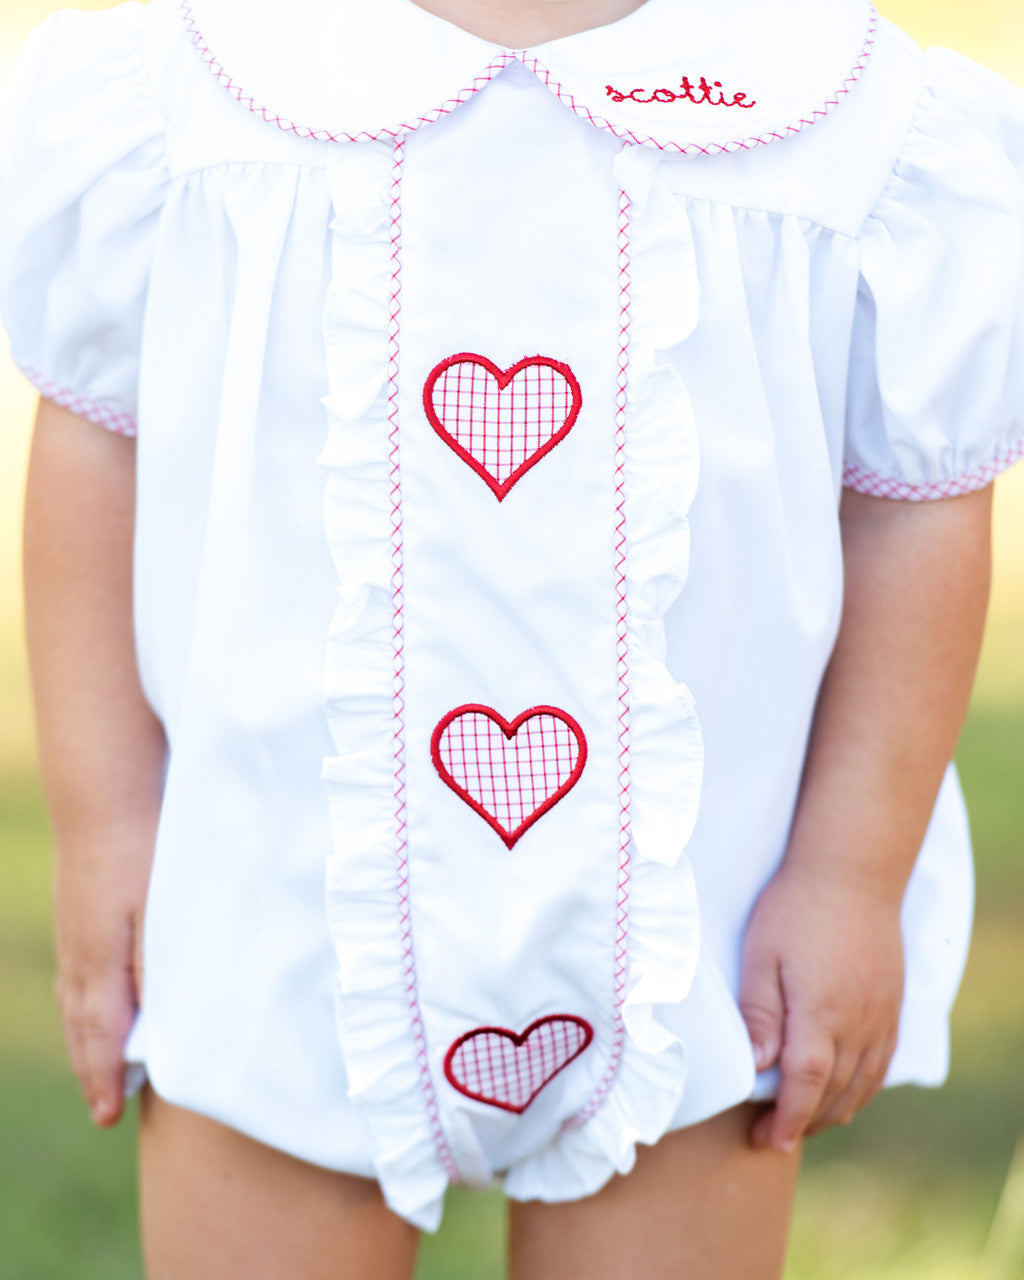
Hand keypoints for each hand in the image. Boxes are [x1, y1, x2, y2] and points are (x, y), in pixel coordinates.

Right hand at [53, 814, 155, 1126]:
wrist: (104, 796)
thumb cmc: (144, 849)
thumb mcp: (161, 909)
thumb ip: (157, 966)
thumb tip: (155, 1020)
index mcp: (101, 960)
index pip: (101, 1035)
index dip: (104, 1078)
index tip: (107, 1117)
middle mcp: (79, 954)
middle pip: (82, 1026)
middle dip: (92, 1070)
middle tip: (102, 1110)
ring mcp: (73, 932)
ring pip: (74, 1002)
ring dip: (85, 1041)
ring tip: (96, 1070)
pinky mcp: (76, 913)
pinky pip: (74, 974)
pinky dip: (81, 1003)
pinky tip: (88, 1004)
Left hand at [738, 862, 903, 1152]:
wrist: (851, 871)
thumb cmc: (795, 908)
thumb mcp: (761, 955)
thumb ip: (759, 1013)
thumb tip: (754, 1067)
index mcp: (820, 1014)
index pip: (806, 1085)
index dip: (788, 1119)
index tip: (766, 1141)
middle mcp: (858, 1024)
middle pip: (835, 1093)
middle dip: (804, 1122)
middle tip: (771, 1137)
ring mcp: (881, 1017)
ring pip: (863, 1084)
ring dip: (834, 1111)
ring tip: (804, 1122)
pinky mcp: (893, 1005)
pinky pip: (882, 1064)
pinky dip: (863, 1088)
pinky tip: (844, 1092)